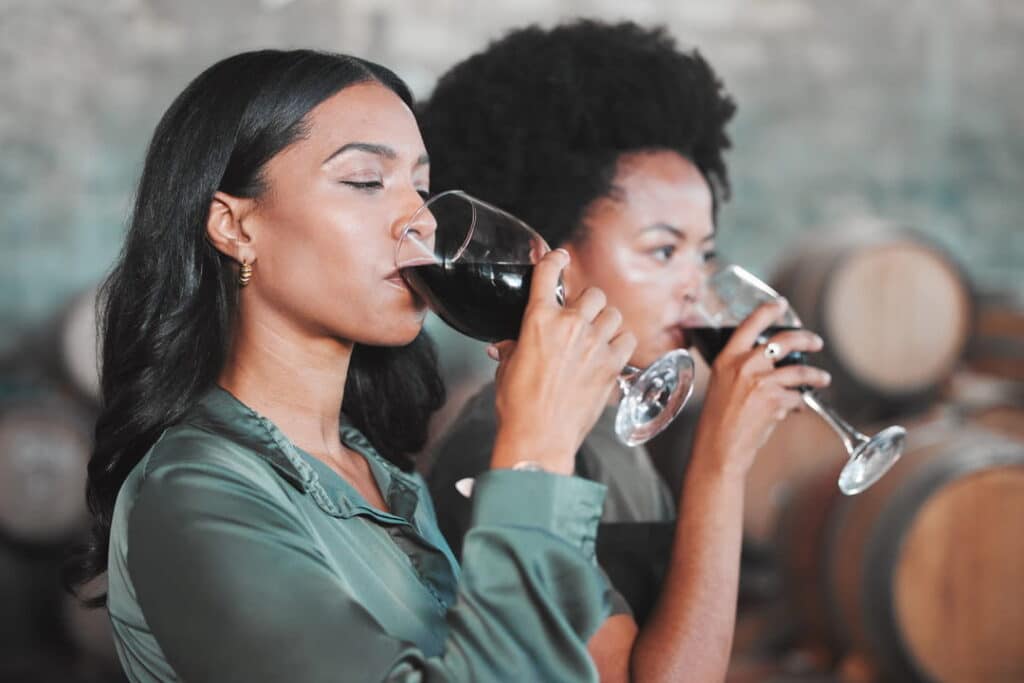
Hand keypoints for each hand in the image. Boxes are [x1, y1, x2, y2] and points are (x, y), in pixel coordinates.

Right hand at [489, 249, 635, 474]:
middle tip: (583, 316)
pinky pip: (627, 339)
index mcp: (538, 319)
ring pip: (613, 314)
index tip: (560, 257)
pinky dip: (621, 342)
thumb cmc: (519, 405)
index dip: (556, 259)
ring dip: (606, 321)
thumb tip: (505, 346)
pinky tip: (612, 351)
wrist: (539, 435)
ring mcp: (594, 343)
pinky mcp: (612, 364)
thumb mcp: (507, 369)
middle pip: (593, 293)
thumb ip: (511, 349)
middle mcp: (570, 324)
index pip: (549, 273)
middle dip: (588, 302)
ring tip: (599, 334)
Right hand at [691, 300, 830, 478]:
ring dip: (816, 375)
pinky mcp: (776, 400)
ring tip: (823, 379)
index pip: (750, 324)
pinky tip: (794, 410)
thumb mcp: (720, 385)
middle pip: (784, 340)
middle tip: (816, 341)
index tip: (781, 304)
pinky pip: (798, 397)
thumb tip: (768, 366)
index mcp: (727, 358)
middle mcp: (744, 365)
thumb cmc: (716, 422)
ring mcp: (762, 382)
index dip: (769, 310)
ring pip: (800, 371)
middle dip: (806, 338)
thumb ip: (739, 370)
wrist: (718, 449)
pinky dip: (799, 404)